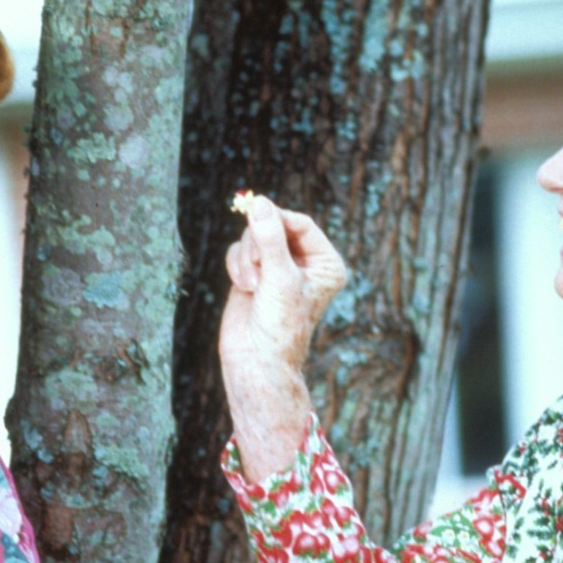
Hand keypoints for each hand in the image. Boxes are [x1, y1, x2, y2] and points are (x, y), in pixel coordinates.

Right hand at [219, 195, 346, 481]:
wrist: (256, 361)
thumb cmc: (278, 325)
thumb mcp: (279, 277)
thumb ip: (270, 238)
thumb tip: (259, 201)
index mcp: (326, 263)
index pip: (301, 223)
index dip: (277, 221)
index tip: (259, 224)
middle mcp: (305, 264)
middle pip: (274, 225)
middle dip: (259, 244)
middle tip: (257, 264)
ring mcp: (278, 269)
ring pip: (253, 237)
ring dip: (247, 258)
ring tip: (250, 285)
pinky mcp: (255, 275)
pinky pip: (240, 251)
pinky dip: (237, 266)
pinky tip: (242, 287)